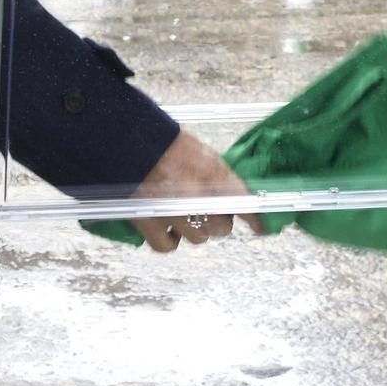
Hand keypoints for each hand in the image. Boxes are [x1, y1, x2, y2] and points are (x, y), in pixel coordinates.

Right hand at [129, 131, 263, 253]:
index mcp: (212, 173)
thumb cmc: (161, 140)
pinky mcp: (150, 224)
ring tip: (186, 217)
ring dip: (195, 230)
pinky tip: (169, 229)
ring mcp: (174, 213)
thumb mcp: (199, 151)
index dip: (254, 219)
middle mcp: (197, 197)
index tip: (260, 227)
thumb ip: (217, 175)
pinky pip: (168, 245)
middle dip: (218, 220)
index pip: (244, 203)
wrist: (126, 140)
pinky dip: (170, 240)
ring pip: (198, 238)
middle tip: (209, 211)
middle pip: (222, 227)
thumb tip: (228, 194)